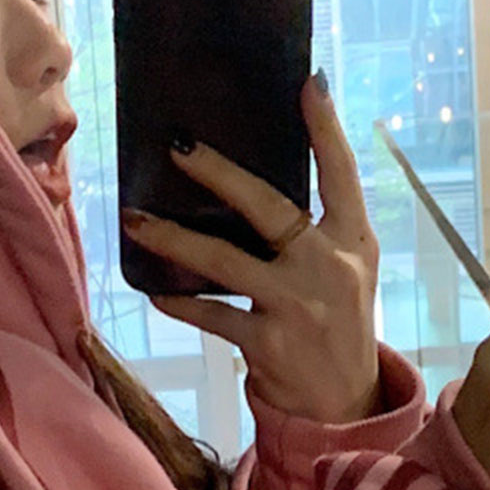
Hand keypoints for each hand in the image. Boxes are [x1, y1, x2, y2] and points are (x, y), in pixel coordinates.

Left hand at [120, 76, 381, 424]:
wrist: (346, 404)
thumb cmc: (340, 323)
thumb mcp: (350, 270)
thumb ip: (320, 228)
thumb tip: (260, 179)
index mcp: (354, 242)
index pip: (342, 177)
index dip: (327, 130)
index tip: (307, 84)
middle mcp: (328, 268)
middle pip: (270, 208)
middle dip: (221, 174)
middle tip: (178, 144)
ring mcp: (297, 306)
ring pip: (227, 262)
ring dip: (175, 238)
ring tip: (136, 219)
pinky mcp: (268, 344)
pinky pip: (213, 316)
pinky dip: (181, 303)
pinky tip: (155, 292)